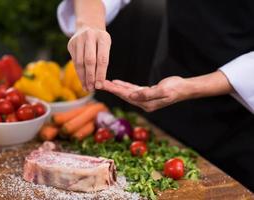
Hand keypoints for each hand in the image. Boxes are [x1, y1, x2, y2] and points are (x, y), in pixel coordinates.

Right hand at [67, 26, 110, 90]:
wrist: (88, 26)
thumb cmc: (100, 42)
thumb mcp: (106, 47)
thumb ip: (103, 62)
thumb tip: (99, 83)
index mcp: (103, 37)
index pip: (102, 59)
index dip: (100, 74)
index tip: (100, 85)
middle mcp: (90, 36)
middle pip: (89, 60)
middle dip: (90, 76)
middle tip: (92, 88)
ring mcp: (78, 39)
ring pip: (80, 62)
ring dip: (83, 77)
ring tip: (87, 88)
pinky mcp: (71, 44)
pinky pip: (74, 61)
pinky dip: (78, 73)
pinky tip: (82, 81)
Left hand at [101, 71, 232, 111]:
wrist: (185, 88)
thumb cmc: (176, 89)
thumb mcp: (163, 90)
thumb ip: (147, 94)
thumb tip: (132, 96)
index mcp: (146, 104)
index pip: (126, 96)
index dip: (115, 90)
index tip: (104, 85)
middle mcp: (144, 103)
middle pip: (124, 95)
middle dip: (112, 89)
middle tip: (99, 83)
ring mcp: (145, 99)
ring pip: (127, 92)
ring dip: (116, 88)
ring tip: (105, 83)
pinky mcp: (147, 93)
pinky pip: (133, 89)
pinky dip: (125, 86)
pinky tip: (118, 83)